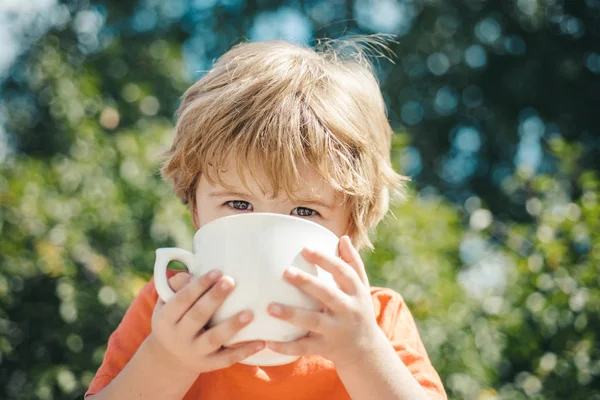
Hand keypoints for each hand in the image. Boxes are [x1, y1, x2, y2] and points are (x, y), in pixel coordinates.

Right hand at [149, 270, 264, 373]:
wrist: (170, 359)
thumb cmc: (175, 319)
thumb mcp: (166, 304)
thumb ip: (176, 286)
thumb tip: (189, 274)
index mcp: (166, 319)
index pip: (182, 299)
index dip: (198, 285)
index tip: (217, 272)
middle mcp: (178, 337)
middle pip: (197, 316)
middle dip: (214, 298)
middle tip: (231, 282)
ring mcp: (194, 352)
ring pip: (214, 339)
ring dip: (232, 326)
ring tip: (250, 313)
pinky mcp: (209, 365)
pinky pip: (228, 358)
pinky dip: (244, 351)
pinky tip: (261, 342)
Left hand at [266, 236, 381, 367]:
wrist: (366, 350)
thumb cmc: (359, 310)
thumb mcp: (361, 287)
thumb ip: (352, 263)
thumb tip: (343, 238)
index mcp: (356, 292)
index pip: (343, 272)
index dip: (325, 260)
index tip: (305, 249)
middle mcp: (348, 311)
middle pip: (327, 294)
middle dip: (307, 283)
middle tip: (285, 272)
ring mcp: (336, 330)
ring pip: (313, 322)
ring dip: (291, 315)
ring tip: (270, 308)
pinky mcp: (325, 348)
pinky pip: (304, 347)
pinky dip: (286, 347)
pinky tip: (268, 341)